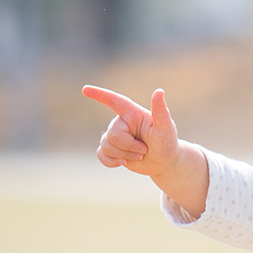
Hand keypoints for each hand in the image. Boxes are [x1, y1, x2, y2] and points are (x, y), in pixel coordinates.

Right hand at [82, 84, 208, 216]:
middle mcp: (121, 122)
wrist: (164, 163)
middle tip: (145, 149)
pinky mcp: (112, 150)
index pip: (114, 100)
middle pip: (112, 135)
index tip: (85, 89)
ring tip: (140, 155)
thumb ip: (161, 111)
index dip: (99, 95)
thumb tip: (159, 91)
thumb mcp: (166, 127)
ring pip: (106, 146)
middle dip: (129, 146)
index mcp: (132, 113)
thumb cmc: (167, 142)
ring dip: (125, 155)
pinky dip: (111, 162)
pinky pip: (101, 155)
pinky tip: (123, 163)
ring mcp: (115, 137)